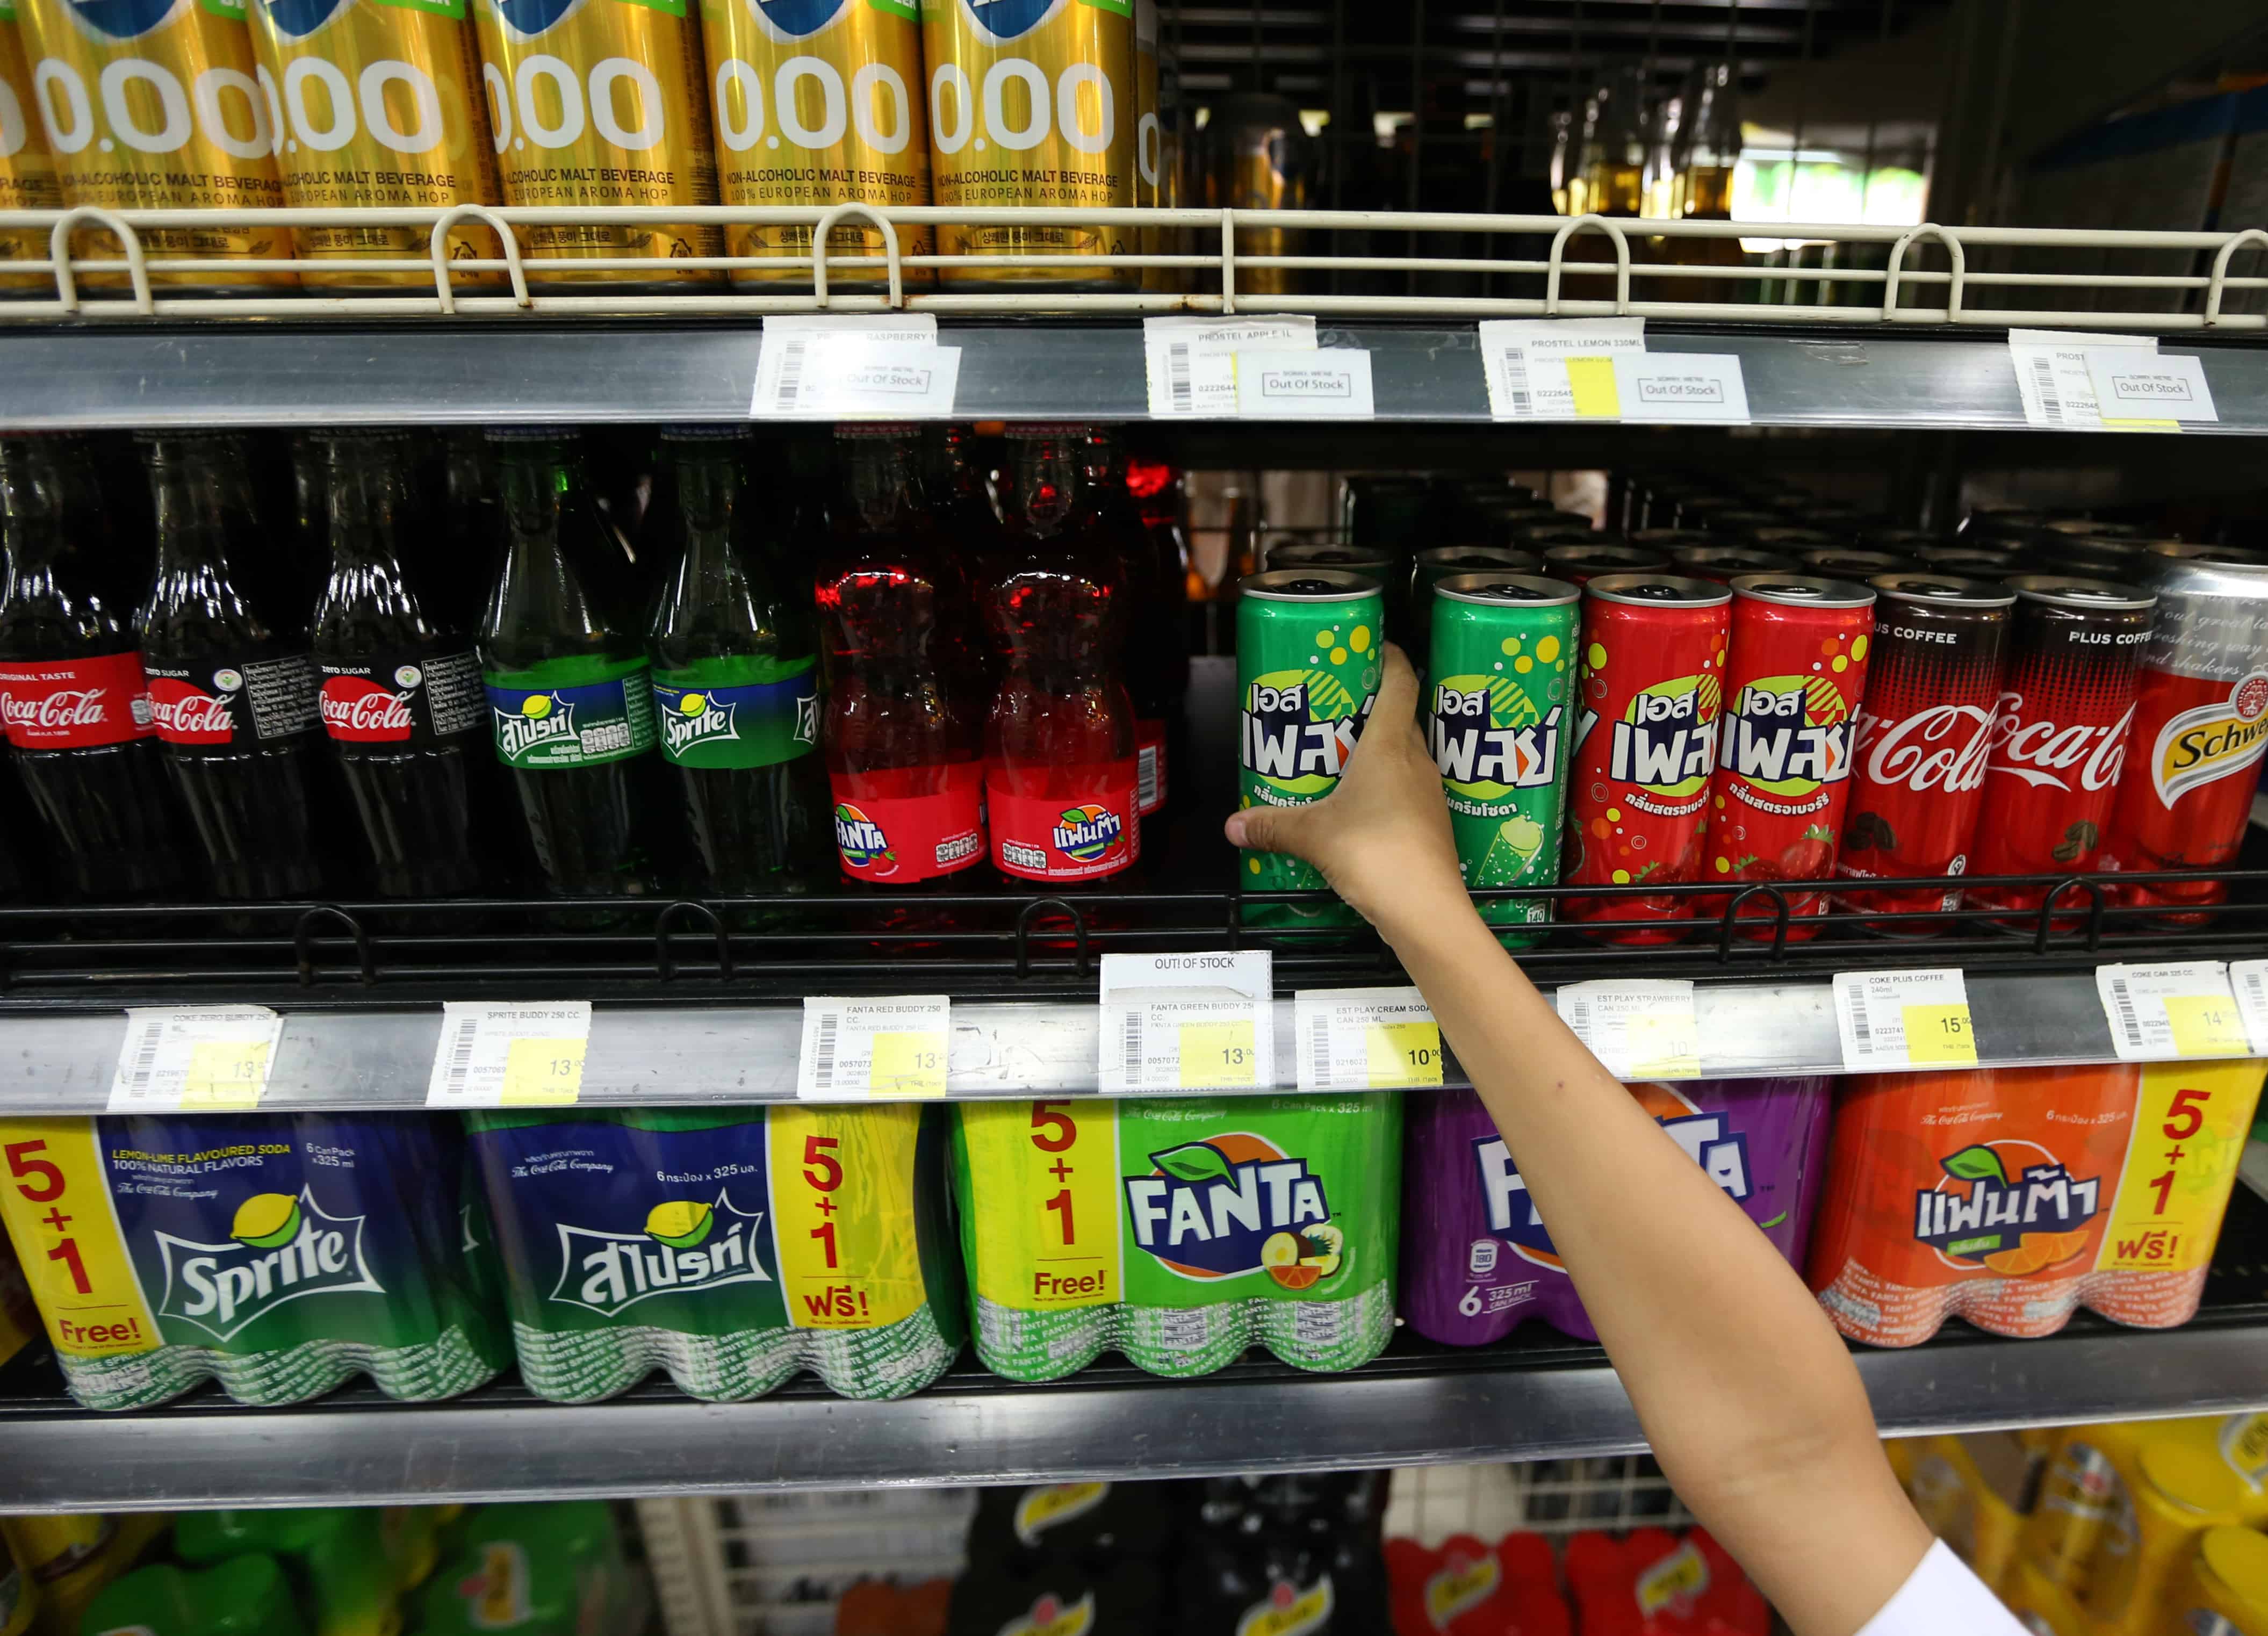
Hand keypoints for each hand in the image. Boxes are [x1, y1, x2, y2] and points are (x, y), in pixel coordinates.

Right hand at [1223, 642, 1470, 942]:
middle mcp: (1416, 762)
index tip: (1373, 646)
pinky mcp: (1432, 824)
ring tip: (1343, 757)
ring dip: (1379, 751)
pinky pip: (1408, 791)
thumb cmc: (1376, 855)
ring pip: (1405, 756)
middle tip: (1338, 708)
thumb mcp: (1313, 836)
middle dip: (1372, 707)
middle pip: (1401, 718)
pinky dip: (1387, 788)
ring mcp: (1429, 794)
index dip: (1390, 657)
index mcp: (1389, 746)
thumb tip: (1234, 825)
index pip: (1400, 682)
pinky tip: (1363, 806)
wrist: (1427, 910)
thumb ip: (1272, 826)